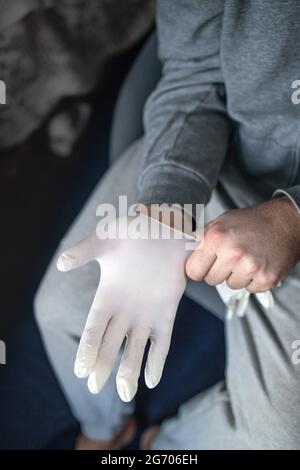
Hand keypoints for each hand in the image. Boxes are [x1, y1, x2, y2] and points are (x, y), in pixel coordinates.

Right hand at [57, 215, 190, 401]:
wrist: (163, 227)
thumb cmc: (132, 230)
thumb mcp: (105, 239)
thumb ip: (84, 251)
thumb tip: (62, 263)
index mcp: (107, 296)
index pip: (95, 329)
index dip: (88, 349)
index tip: (81, 370)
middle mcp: (125, 310)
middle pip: (112, 344)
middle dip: (104, 366)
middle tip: (97, 388)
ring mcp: (146, 313)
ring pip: (136, 348)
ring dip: (130, 369)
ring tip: (126, 393)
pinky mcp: (167, 312)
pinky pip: (162, 341)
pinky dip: (157, 359)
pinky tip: (152, 379)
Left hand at [186, 197, 299, 292]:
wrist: (285, 221)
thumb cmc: (251, 221)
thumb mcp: (220, 222)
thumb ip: (201, 239)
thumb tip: (183, 255)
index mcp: (216, 238)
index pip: (193, 271)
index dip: (198, 268)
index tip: (205, 264)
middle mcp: (232, 253)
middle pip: (210, 281)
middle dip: (217, 272)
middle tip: (230, 257)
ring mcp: (250, 267)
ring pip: (230, 286)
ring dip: (236, 276)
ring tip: (246, 258)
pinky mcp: (266, 278)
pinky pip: (249, 289)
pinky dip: (253, 280)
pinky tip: (258, 264)